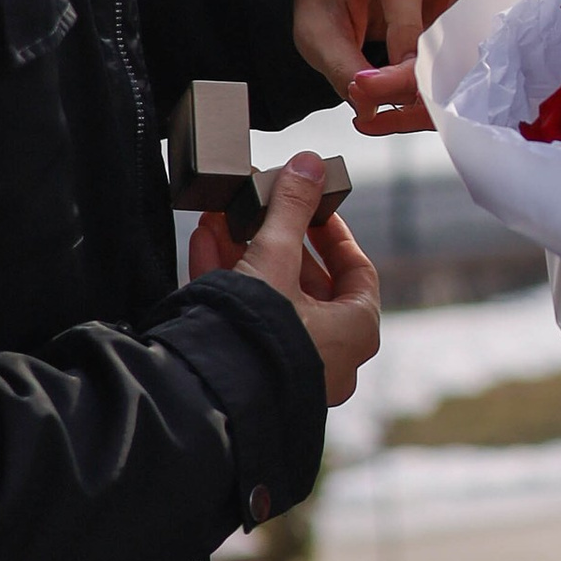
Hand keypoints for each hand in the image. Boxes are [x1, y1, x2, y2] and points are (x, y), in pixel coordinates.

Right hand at [190, 151, 380, 413]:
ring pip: (272, 299)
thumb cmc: (262, 333)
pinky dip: (227, 281)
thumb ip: (291, 207)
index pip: (356, 272)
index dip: (334, 233)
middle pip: (308, 282)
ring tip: (223, 217)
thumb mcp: (275, 255)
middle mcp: (330, 356)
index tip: (314, 207)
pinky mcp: (252, 373)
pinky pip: (246, 320)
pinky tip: (204, 244)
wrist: (212, 397)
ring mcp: (290, 368)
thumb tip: (310, 163)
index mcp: (355, 330)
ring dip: (246, 254)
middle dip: (276, 238)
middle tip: (261, 207)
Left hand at [294, 0, 505, 137]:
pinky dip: (493, 26)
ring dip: (490, 14)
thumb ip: (341, 66)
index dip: (405, 30)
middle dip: (469, 6)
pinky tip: (475, 58)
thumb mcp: (315, 31)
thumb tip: (372, 105)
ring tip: (468, 60)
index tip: (402, 73)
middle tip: (453, 59)